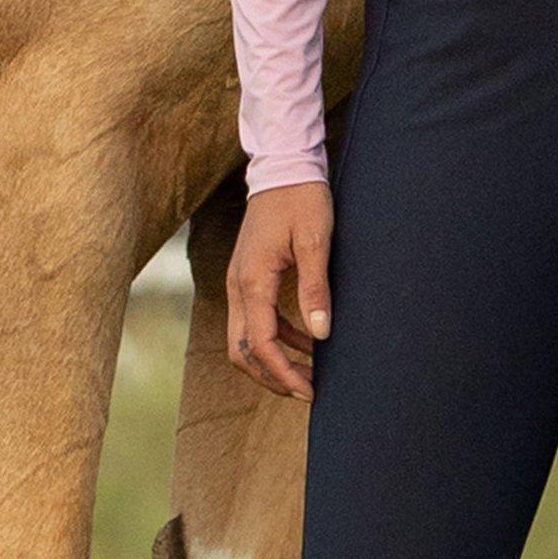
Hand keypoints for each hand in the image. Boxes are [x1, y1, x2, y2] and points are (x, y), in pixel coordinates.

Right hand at [227, 182, 334, 400]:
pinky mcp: (246, 276)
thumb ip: (315, 289)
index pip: (260, 344)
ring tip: (309, 373)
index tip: (311, 391)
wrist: (283, 167)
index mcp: (252, 281)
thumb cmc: (301, 200)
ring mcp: (238, 281)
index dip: (284, 374)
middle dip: (271, 377)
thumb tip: (320, 334)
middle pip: (241, 351)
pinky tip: (305, 341)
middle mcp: (237, 286)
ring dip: (272, 361)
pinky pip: (253, 320)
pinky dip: (275, 338)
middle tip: (307, 391)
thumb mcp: (316, 242)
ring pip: (243, 339)